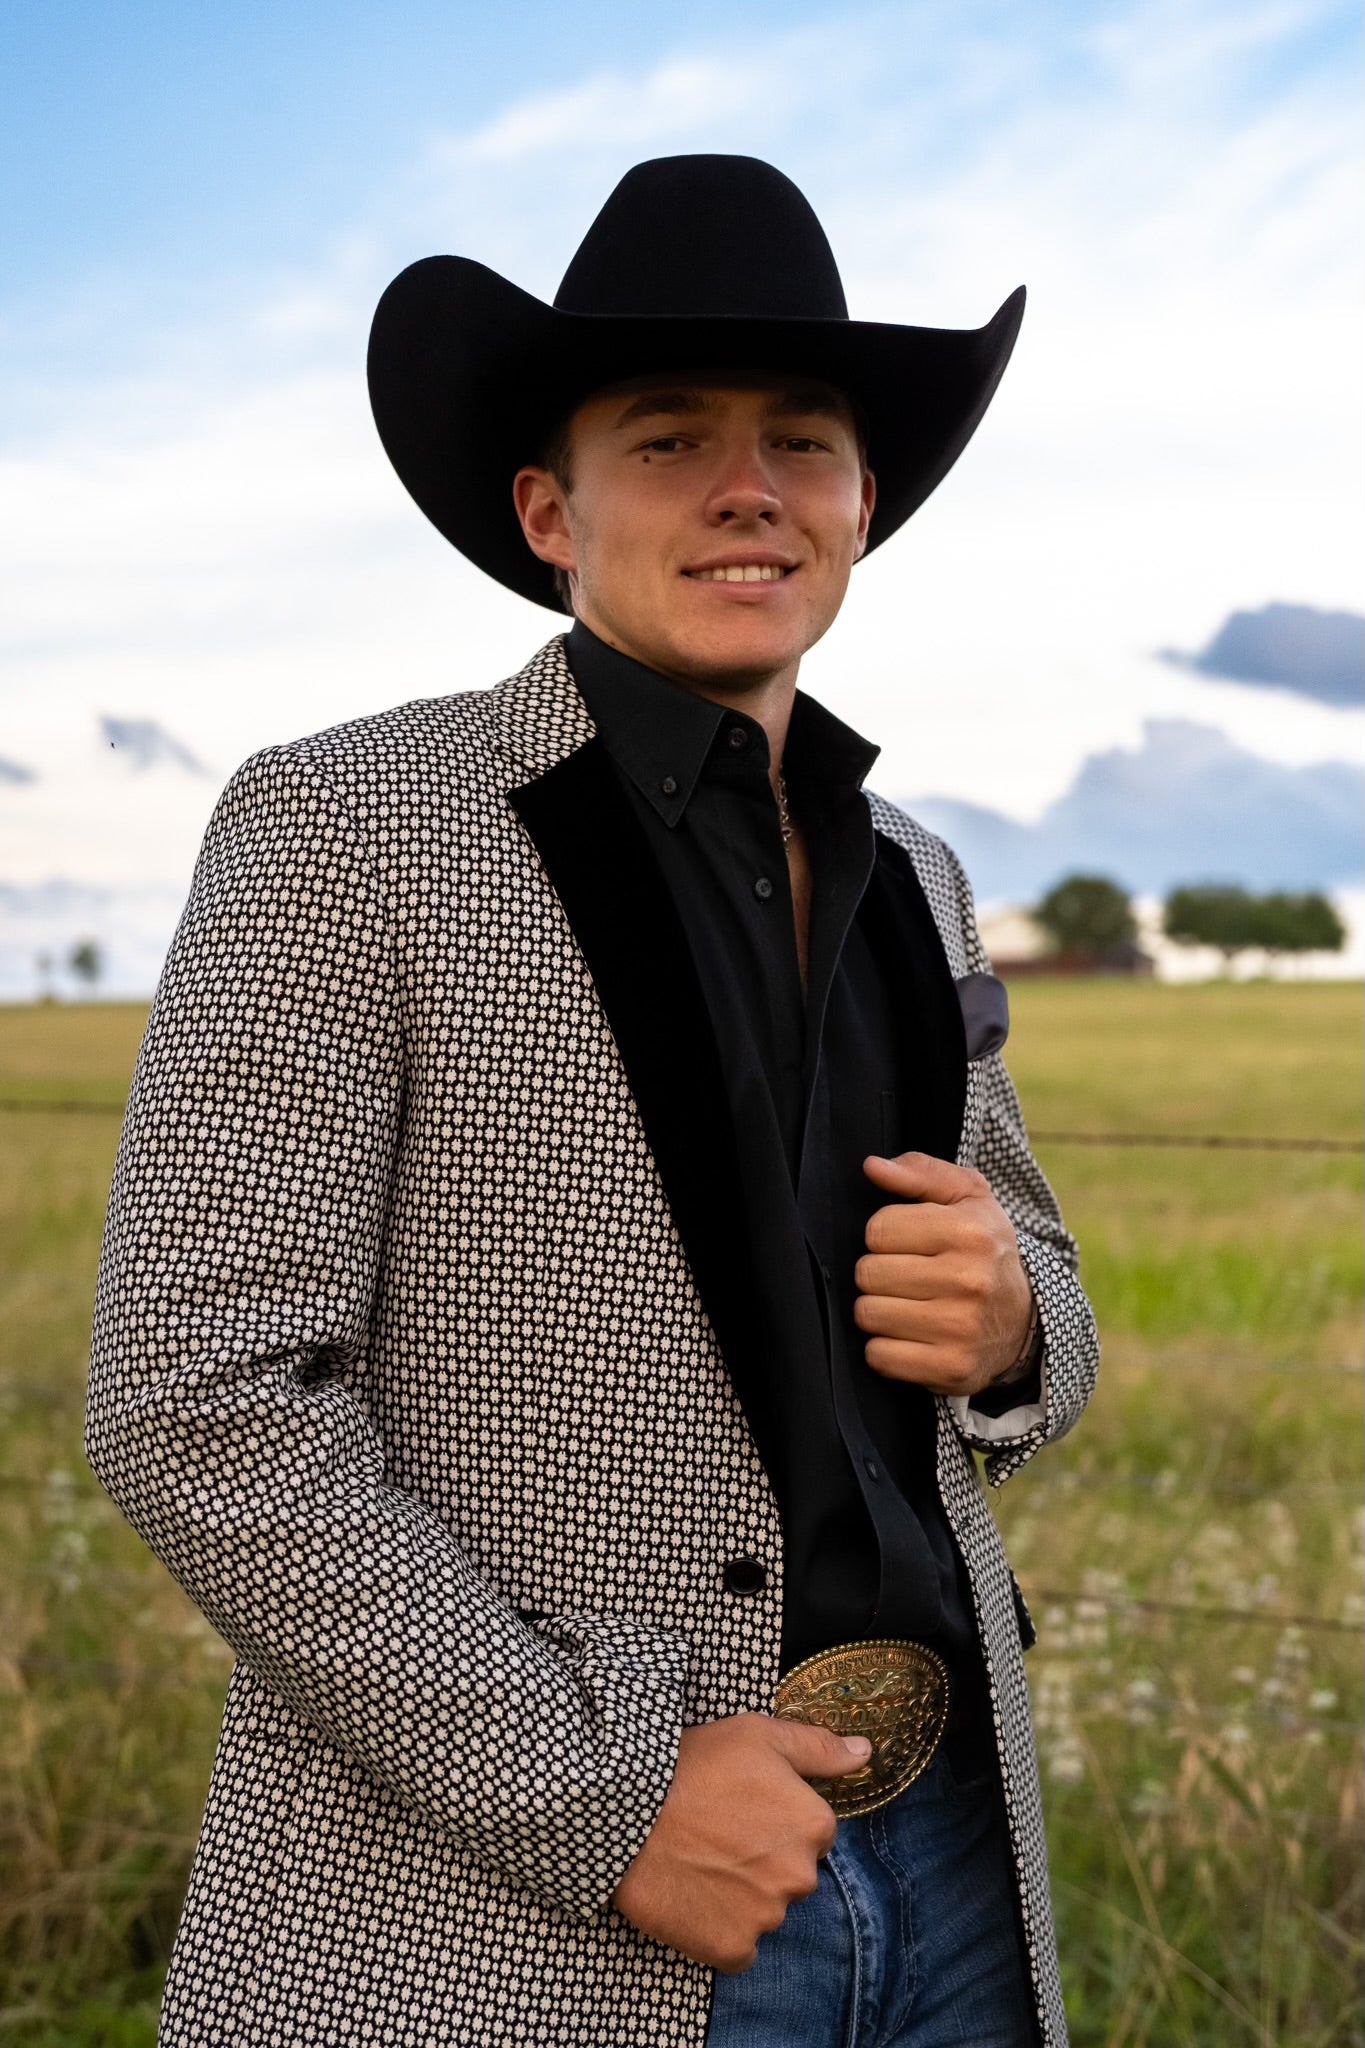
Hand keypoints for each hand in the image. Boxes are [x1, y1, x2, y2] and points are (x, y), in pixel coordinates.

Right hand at [611, 1714, 869, 1972]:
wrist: (627, 1811)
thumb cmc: (693, 1765)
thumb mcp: (758, 1736)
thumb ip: (818, 1748)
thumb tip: (866, 1753)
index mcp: (814, 1825)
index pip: (810, 1833)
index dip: (774, 1819)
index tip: (740, 1807)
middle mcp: (801, 1876)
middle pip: (790, 1873)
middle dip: (762, 1859)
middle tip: (717, 1833)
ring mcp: (767, 1917)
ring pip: (765, 1910)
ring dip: (741, 1894)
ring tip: (700, 1861)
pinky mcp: (732, 1949)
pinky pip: (739, 1947)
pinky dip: (721, 1929)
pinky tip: (696, 1896)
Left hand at [855, 1151, 1033, 1396]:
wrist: (1026, 1319)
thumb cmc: (983, 1248)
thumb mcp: (966, 1198)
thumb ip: (920, 1172)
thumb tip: (871, 1166)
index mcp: (970, 1232)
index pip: (877, 1229)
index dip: (884, 1235)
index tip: (907, 1243)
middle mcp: (970, 1280)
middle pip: (868, 1273)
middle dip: (878, 1273)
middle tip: (906, 1276)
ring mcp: (961, 1329)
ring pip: (868, 1314)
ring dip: (878, 1310)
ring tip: (908, 1304)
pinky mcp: (951, 1368)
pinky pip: (879, 1356)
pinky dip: (885, 1348)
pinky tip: (910, 1336)